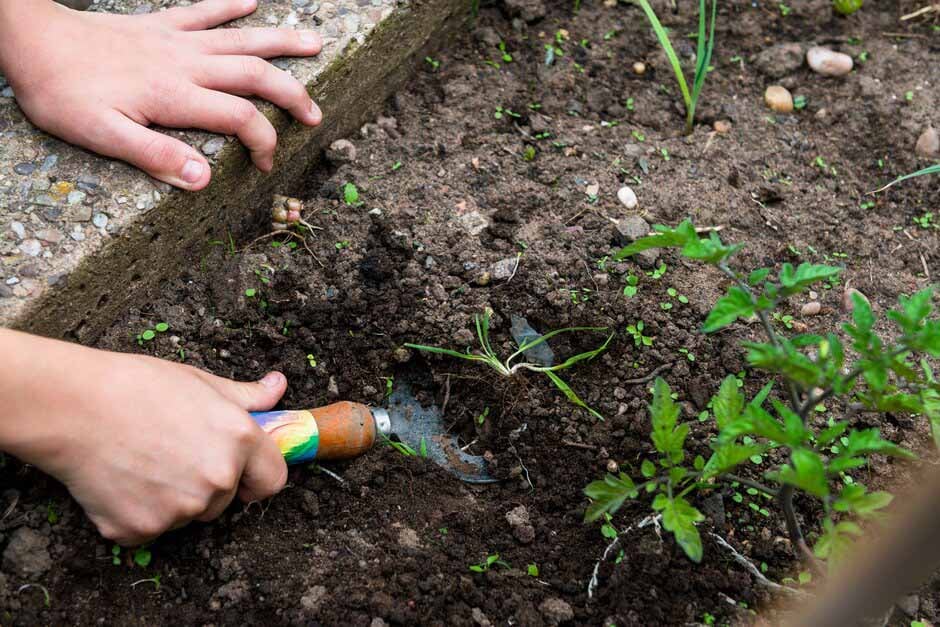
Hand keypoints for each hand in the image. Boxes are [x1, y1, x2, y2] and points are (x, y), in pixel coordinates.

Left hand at [0, 0, 322, 189]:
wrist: (31, 42)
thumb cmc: (63, 94)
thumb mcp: (102, 136)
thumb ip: (156, 156)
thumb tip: (204, 180)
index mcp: (175, 96)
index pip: (240, 117)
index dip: (263, 142)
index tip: (266, 165)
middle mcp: (184, 64)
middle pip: (254, 73)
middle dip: (292, 93)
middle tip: (316, 114)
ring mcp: (174, 40)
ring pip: (240, 38)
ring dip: (280, 42)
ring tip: (316, 42)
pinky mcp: (159, 25)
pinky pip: (201, 11)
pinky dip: (228, 5)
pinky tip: (250, 1)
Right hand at [0, 330, 288, 544]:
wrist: (74, 406)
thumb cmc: (137, 386)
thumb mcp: (201, 381)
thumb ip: (247, 397)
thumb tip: (278, 387)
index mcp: (240, 442)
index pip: (273, 480)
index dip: (257, 477)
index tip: (242, 474)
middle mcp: (218, 480)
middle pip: (224, 500)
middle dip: (205, 483)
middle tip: (170, 451)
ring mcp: (180, 510)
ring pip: (187, 514)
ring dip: (171, 498)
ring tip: (142, 459)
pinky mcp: (141, 529)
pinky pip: (148, 529)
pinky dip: (135, 512)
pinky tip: (120, 479)